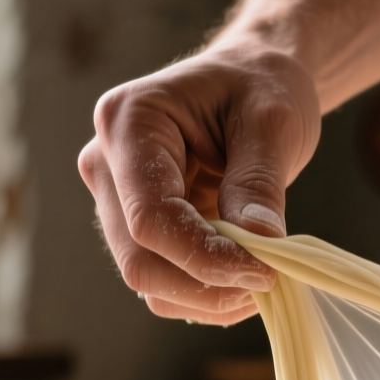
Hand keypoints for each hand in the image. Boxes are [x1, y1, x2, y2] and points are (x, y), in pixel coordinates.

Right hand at [78, 43, 319, 323]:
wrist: (254, 82)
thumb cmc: (262, 88)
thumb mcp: (273, 123)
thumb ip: (259, 184)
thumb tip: (257, 246)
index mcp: (129, 122)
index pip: (151, 216)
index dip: (205, 257)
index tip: (265, 271)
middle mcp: (106, 162)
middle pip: (139, 258)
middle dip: (206, 284)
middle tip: (269, 282)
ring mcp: (115, 198)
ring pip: (147, 280)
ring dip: (206, 297)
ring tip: (263, 281)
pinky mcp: (137, 225)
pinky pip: (162, 280)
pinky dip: (204, 293)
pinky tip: (244, 279)